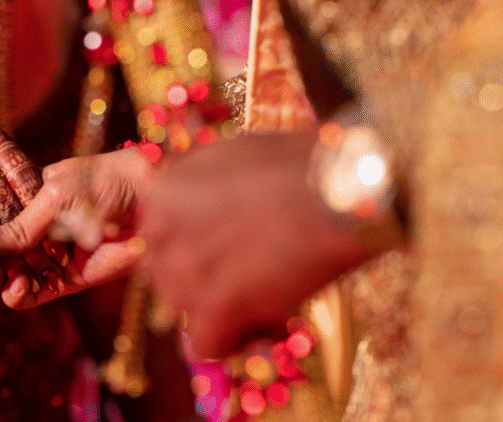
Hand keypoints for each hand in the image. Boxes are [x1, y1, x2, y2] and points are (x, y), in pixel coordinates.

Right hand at [0, 147, 151, 308]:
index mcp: (25, 200)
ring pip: (6, 275)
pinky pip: (33, 295)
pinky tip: (17, 286)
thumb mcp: (52, 196)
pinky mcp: (68, 280)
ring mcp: (48, 255)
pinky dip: (18, 295)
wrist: (153, 199)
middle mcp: (34, 230)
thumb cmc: (104, 182)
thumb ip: (17, 225)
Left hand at [139, 133, 376, 357]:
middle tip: (251, 278)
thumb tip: (193, 213)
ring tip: (269, 296)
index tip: (226, 255)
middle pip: (168, 279)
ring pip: (186, 312)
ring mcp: (186, 269)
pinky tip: (267, 324)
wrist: (344, 188)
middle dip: (205, 284)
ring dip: (223, 312)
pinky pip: (208, 344)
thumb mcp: (229, 158)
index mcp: (162, 194)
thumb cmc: (299, 167)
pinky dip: (235, 343)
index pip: (158, 243)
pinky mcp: (215, 306)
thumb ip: (198, 189)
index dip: (194, 254)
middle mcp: (162, 231)